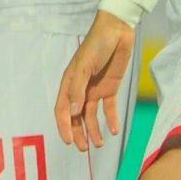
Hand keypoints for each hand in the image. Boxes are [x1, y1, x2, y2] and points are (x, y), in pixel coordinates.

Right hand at [57, 11, 136, 149]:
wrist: (117, 30)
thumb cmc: (96, 45)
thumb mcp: (84, 66)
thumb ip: (78, 89)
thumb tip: (71, 113)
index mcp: (69, 83)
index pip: (62, 109)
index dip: (64, 126)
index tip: (69, 141)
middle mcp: (80, 89)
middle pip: (77, 116)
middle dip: (79, 133)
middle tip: (84, 149)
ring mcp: (95, 89)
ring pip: (92, 115)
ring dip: (94, 130)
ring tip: (100, 145)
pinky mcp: (110, 87)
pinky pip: (109, 108)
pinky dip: (111, 119)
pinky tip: (115, 130)